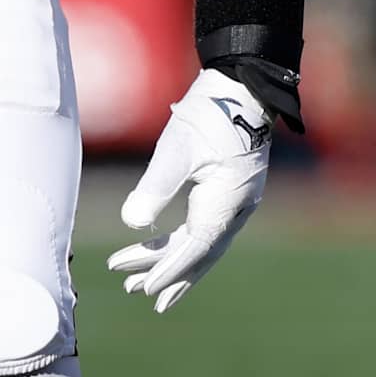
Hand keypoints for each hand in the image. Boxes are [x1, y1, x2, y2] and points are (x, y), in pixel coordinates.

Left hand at [108, 69, 270, 316]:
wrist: (243, 86)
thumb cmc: (211, 113)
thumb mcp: (178, 147)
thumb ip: (155, 186)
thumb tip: (132, 223)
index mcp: (227, 202)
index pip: (196, 247)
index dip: (169, 269)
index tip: (144, 287)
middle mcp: (236, 209)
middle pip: (198, 252)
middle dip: (166, 273)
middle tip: (132, 290)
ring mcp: (235, 202)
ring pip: (201, 242)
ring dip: (170, 260)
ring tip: (136, 277)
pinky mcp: (229, 192)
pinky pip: (204, 228)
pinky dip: (181, 241)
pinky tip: (159, 244)